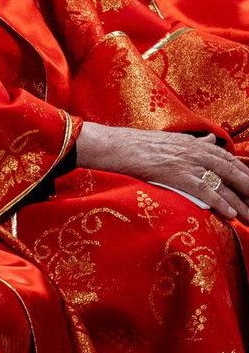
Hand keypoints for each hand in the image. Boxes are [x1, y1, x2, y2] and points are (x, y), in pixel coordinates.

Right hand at [76, 121, 248, 220]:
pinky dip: (219, 202)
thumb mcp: (171, 139)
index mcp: (195, 144)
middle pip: (232, 172)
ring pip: (223, 184)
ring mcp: (187, 163)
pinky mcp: (177, 174)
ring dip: (241, 203)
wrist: (116, 145)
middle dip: (248, 189)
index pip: (228, 159)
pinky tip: (230, 213)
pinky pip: (204, 190)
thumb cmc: (139, 144)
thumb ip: (195, 142)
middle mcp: (196, 151)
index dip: (244, 174)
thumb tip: (212, 139)